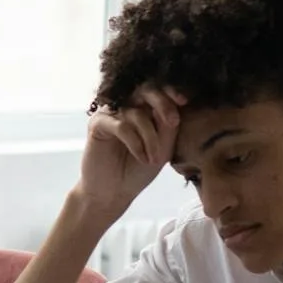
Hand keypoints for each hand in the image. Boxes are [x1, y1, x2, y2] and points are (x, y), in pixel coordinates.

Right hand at [74, 86, 184, 222]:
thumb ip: (168, 125)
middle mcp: (125, 106)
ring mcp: (110, 113)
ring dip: (150, 137)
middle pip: (145, 90)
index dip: (171, 91)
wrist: (113, 192)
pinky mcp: (97, 124)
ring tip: (154, 159)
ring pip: (136, 112)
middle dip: (162, 104)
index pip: (158, 90)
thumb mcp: (162, 147)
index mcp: (142, 108)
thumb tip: (176, 103)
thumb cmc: (138, 170)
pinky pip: (121, 126)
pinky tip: (141, 157)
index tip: (184, 101)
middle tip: (173, 122)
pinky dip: (135, 142)